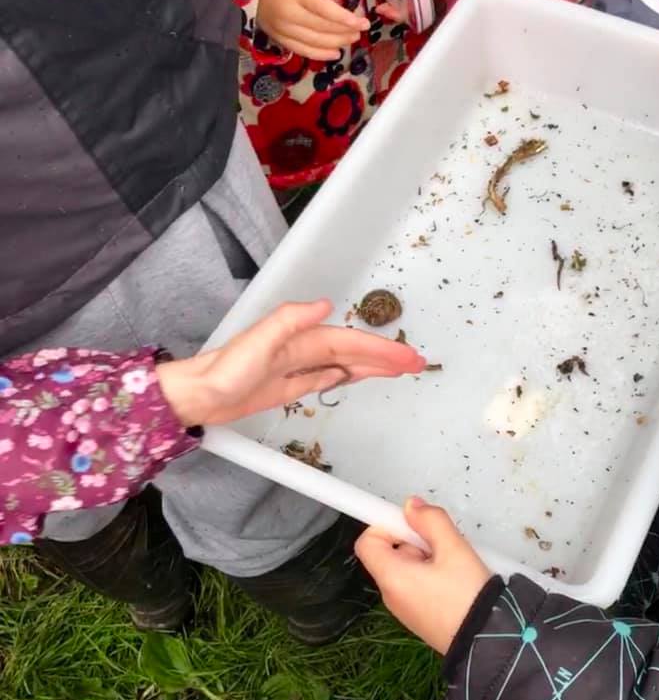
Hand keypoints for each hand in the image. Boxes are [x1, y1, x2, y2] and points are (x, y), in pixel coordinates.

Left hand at [157, 301, 425, 426]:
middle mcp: (305, 349)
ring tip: (400, 369)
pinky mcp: (291, 386)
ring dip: (374, 366)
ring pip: (347, 364)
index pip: (351, 343)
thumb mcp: (258, 340)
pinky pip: (329, 378)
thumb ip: (291, 319)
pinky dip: (349, 376)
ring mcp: (300, 367)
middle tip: (417, 364)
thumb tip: (325, 305)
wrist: (200, 394)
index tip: (407, 357)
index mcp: (303, 337)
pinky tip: (360, 377)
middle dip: (387, 357)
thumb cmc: (225, 368)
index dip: (381, 349)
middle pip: (355, 353)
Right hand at [256, 0, 370, 60]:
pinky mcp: (279, 39)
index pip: (325, 9)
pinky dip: (320, 55)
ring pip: (314, 42)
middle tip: (360, 31)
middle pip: (322, 27)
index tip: (363, 22)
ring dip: (336, 43)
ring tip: (351, 40)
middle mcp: (289, 14)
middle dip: (344, 31)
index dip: (345, 18)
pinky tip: (335, 53)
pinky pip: (302, 51)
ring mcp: (283, 29)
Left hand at [355, 497, 491, 653]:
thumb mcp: (454, 548)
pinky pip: (417, 584)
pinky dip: (432, 573)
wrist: (488, 641)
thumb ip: (431, 520)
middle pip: (390, 552)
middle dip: (414, 539)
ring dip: (427, 556)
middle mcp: (393, 595)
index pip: (367, 542)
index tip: (407, 518)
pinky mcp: (420, 616)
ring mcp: (406, 608)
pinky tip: (456, 576)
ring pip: (407, 567)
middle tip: (442, 542)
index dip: (384, 523)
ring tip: (454, 561)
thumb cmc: (469, 599)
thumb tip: (411, 507)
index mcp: (393, 578)